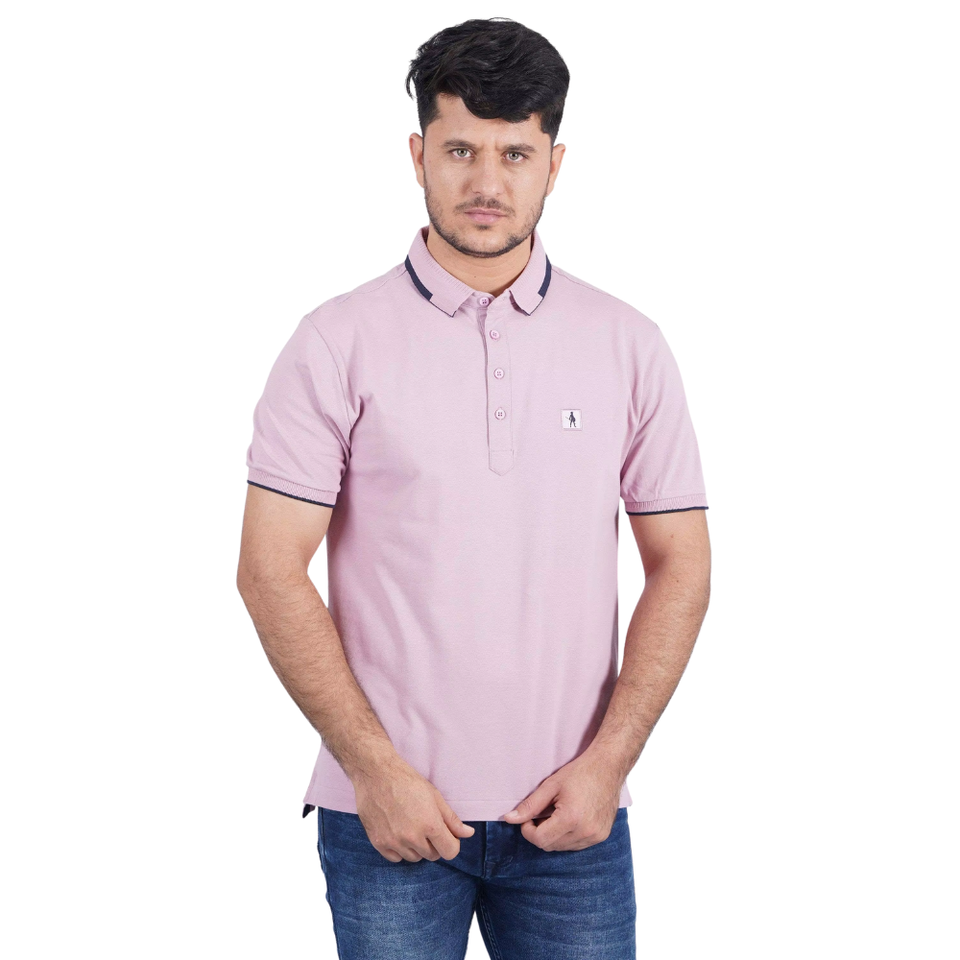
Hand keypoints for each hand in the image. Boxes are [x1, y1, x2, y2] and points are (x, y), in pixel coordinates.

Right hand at [352, 754, 474, 862]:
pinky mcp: (378, 843)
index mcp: (430, 825)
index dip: (452, 843)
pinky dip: (400, 850)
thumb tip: (468, 834)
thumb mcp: (434, 796)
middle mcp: (412, 837)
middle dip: (434, 843)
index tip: (447, 835)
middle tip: (426, 825)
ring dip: (417, 847)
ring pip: (414, 858)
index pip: (450, 852)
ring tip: (411, 826)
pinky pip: (396, 858)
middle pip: (432, 855)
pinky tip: (398, 832)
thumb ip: (452, 819)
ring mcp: (394, 842)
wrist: (376, 774)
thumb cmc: (407, 781)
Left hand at [501, 748, 622, 850]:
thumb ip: (530, 805)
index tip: (527, 818)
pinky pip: (577, 845)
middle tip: (541, 813)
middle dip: (540, 833)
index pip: (540, 840)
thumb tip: (509, 819)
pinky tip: (570, 818)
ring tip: (557, 813)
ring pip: (563, 848)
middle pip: (550, 846)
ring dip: (554, 835)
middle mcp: (585, 832)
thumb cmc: (580, 772)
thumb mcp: (551, 785)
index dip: (528, 830)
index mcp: (571, 819)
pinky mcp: (602, 836)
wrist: (609, 767)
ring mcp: (595, 836)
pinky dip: (568, 836)